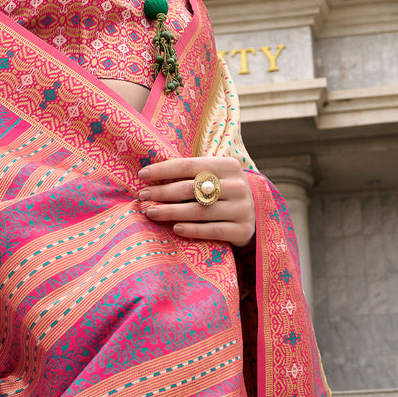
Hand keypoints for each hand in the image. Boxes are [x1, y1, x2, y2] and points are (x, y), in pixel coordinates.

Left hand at [137, 156, 254, 246]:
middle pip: (191, 188)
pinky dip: (192, 230)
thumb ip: (191, 174)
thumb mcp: (214, 177)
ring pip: (200, 211)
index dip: (163, 170)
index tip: (142, 175)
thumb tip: (151, 175)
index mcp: (228, 165)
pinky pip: (212, 230)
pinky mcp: (242, 230)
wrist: (255, 216)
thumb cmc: (223, 192)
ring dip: (171, 212)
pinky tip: (176, 229)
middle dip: (163, 192)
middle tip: (142, 196)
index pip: (189, 165)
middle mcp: (237, 185)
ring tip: (150, 212)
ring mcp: (242, 208)